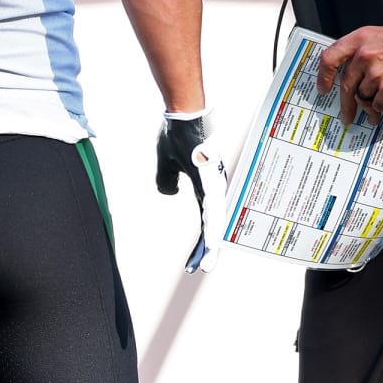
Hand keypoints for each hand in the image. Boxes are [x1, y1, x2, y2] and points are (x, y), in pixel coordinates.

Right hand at [156, 111, 230, 273]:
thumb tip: (170, 193)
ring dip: (211, 240)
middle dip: (207, 248)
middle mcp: (212, 187)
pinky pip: (213, 205)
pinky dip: (212, 223)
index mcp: (203, 187)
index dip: (202, 241)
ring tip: (208, 260)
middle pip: (213, 224)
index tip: (197, 260)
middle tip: (204, 268)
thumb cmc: (178, 134)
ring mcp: (213, 182)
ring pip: (215, 218)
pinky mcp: (210, 177)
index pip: (205, 221)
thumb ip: (166, 180)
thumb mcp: (166, 163)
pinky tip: (211, 237)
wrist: (184, 114)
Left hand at [315, 27, 382, 123]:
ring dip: (370, 105)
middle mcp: (366, 54)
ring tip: (381, 104)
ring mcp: (377, 73)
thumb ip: (362, 51)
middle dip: (345, 104)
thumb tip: (348, 74)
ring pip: (363, 97)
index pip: (330, 57)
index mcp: (362, 39)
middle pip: (346, 85)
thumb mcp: (382, 36)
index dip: (324, 75)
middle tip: (346, 116)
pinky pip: (378, 106)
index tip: (323, 88)